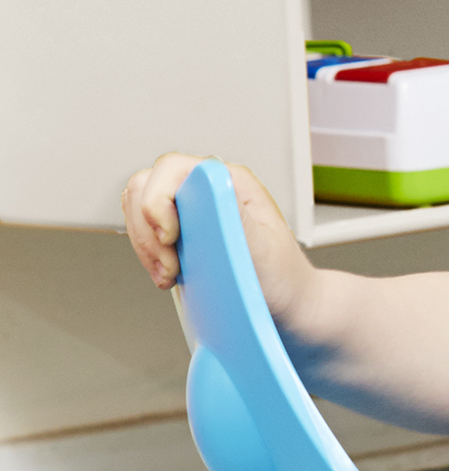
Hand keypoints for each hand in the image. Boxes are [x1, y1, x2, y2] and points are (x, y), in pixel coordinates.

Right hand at [123, 154, 314, 322]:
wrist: (286, 300)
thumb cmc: (282, 275)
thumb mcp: (264, 248)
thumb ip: (234, 214)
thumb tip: (211, 183)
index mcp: (231, 182)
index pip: (172, 170)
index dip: (159, 202)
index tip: (170, 238)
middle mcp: (209, 188)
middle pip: (147, 187)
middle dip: (148, 230)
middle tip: (170, 265)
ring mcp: (193, 206)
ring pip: (139, 208)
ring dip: (146, 244)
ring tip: (170, 272)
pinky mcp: (182, 227)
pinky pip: (146, 229)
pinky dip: (149, 252)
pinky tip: (168, 272)